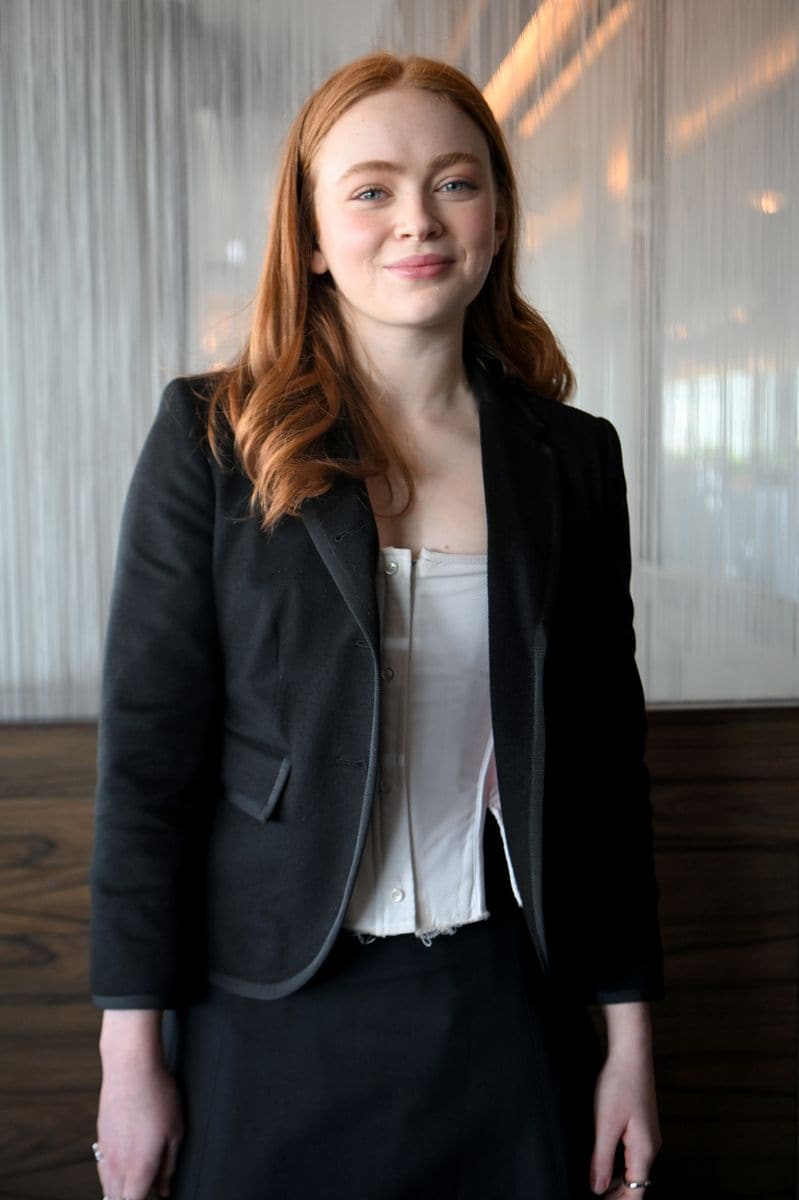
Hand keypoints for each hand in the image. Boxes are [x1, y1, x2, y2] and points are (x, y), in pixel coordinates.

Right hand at [95, 1011, 183, 1198]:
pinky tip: (125, 1166)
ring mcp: (105, 1152)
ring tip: (139, 1182)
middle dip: (132, 1198)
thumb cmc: (158, 1096)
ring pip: (108, 1187)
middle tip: (150, 1189)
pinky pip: (103, 1169)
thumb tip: (164, 1189)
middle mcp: (117, 1166)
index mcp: (138, 1169)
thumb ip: (168, 1166)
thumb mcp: (176, 1132)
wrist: (130, 1067)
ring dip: (121, 1191)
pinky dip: (113, 1175)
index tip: (155, 1196)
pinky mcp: (100, 1138)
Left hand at [589, 1014, 660, 1195]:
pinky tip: (606, 1163)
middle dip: (620, 1196)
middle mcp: (651, 1146)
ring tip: (599, 1188)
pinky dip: (622, 1166)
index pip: (637, 1191)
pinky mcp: (642, 1124)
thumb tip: (598, 1189)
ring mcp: (648, 1134)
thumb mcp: (605, 1124)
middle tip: (598, 1198)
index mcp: (644, 1150)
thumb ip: (602, 1159)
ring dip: (620, 1182)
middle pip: (639, 1184)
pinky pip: (634, 1155)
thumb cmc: (619, 1084)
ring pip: (636, 1169)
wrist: (632, 1053)